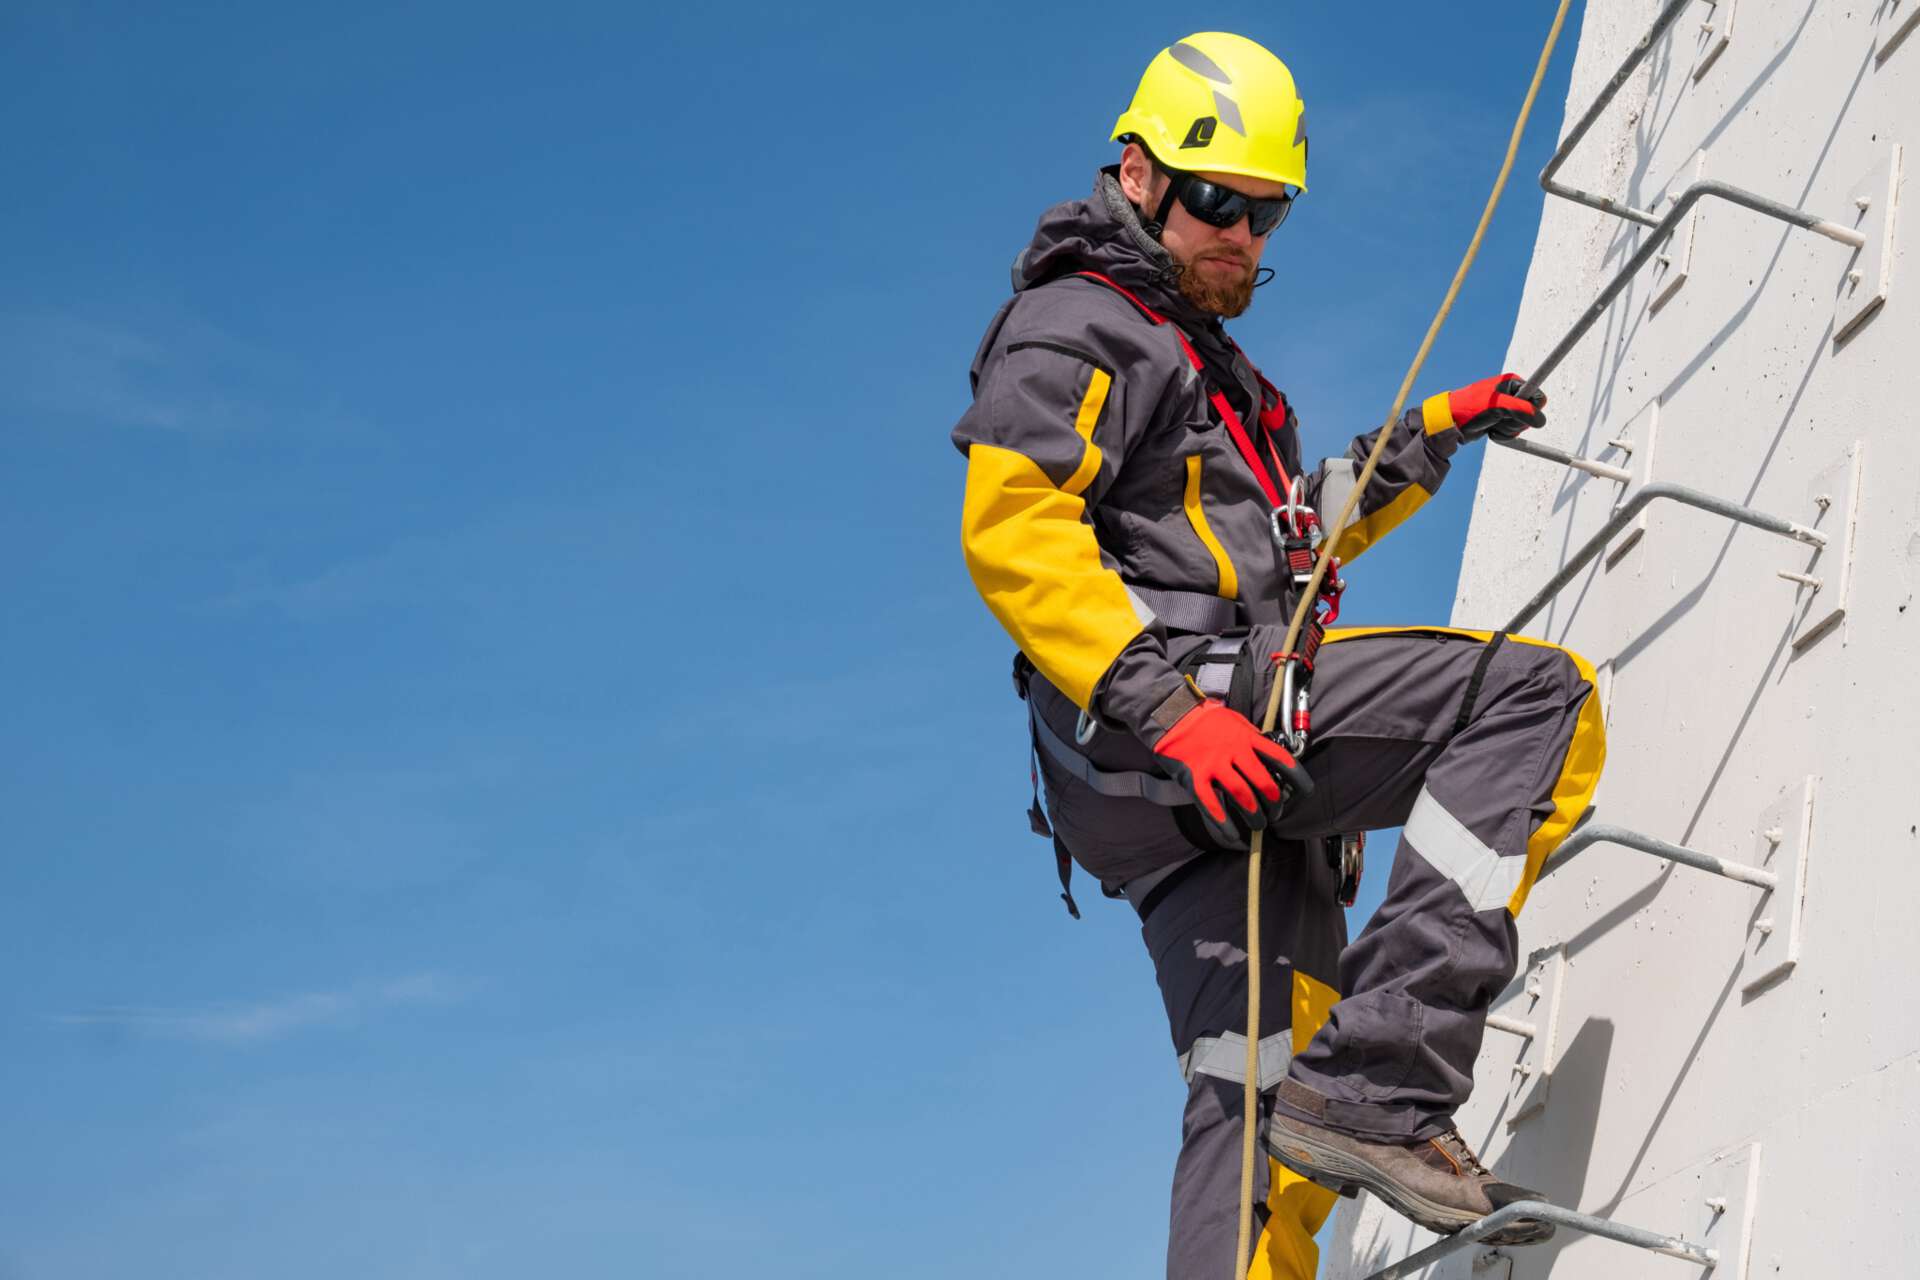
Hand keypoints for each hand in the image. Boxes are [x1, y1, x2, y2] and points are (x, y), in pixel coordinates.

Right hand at [1152, 700, 1313, 828]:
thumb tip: (1269, 754)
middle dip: (1274, 803)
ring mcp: (1214, 765)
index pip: (1280, 759)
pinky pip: (1211, 803)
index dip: (1297, 778)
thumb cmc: (1205, 719)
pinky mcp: (1195, 776)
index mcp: (1247, 738)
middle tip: (1275, 813)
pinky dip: (1222, 821)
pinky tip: (1231, 833)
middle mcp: (1234, 752)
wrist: (1173, 715)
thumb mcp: (1236, 721)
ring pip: (1242, 796)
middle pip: (1264, 782)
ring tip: (1257, 825)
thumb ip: (1252, 738)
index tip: (1306, 792)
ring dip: (1253, 815)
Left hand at [1447, 372, 1545, 440]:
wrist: (1451, 422)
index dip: (1532, 409)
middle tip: (1499, 418)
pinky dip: (1502, 435)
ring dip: (1507, 429)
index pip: (1538, 398)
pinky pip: (1512, 433)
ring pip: (1522, 426)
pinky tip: (1490, 431)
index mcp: (1513, 384)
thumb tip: (1541, 421)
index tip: (1517, 413)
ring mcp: (1507, 409)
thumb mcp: (1498, 406)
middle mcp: (1512, 395)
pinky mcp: (1501, 421)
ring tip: (1491, 423)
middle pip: (1531, 415)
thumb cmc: (1470, 408)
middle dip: (1515, 422)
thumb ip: (1521, 410)